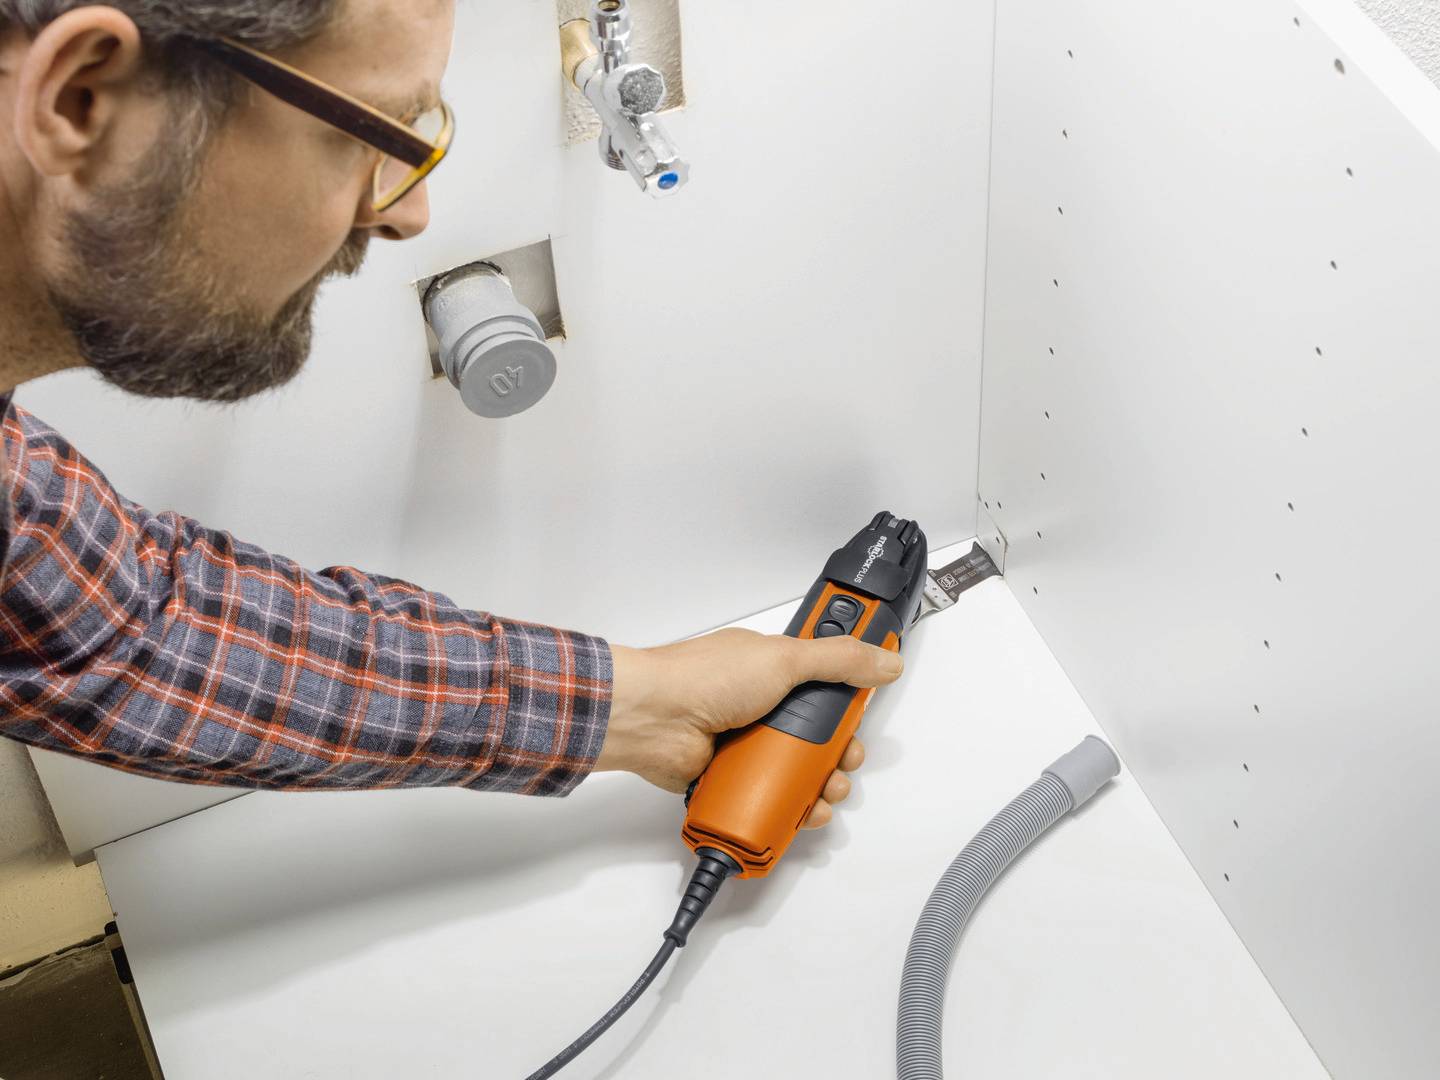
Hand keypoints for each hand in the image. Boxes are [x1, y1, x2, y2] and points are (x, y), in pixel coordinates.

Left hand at [597, 628, 903, 828]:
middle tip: (848, 757)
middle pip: (819, 734)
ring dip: (823, 783)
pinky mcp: (734, 775)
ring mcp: (747, 742)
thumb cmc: (704, 678)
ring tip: (828, 791)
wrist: (653, 719)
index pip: (825, 682)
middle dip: (842, 750)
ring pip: (800, 769)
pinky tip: (805, 810)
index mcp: (773, 669)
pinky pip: (772, 794)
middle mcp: (762, 705)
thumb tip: (883, 660)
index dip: (849, 697)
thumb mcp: (783, 658)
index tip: (867, 708)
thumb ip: (838, 659)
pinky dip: (792, 805)